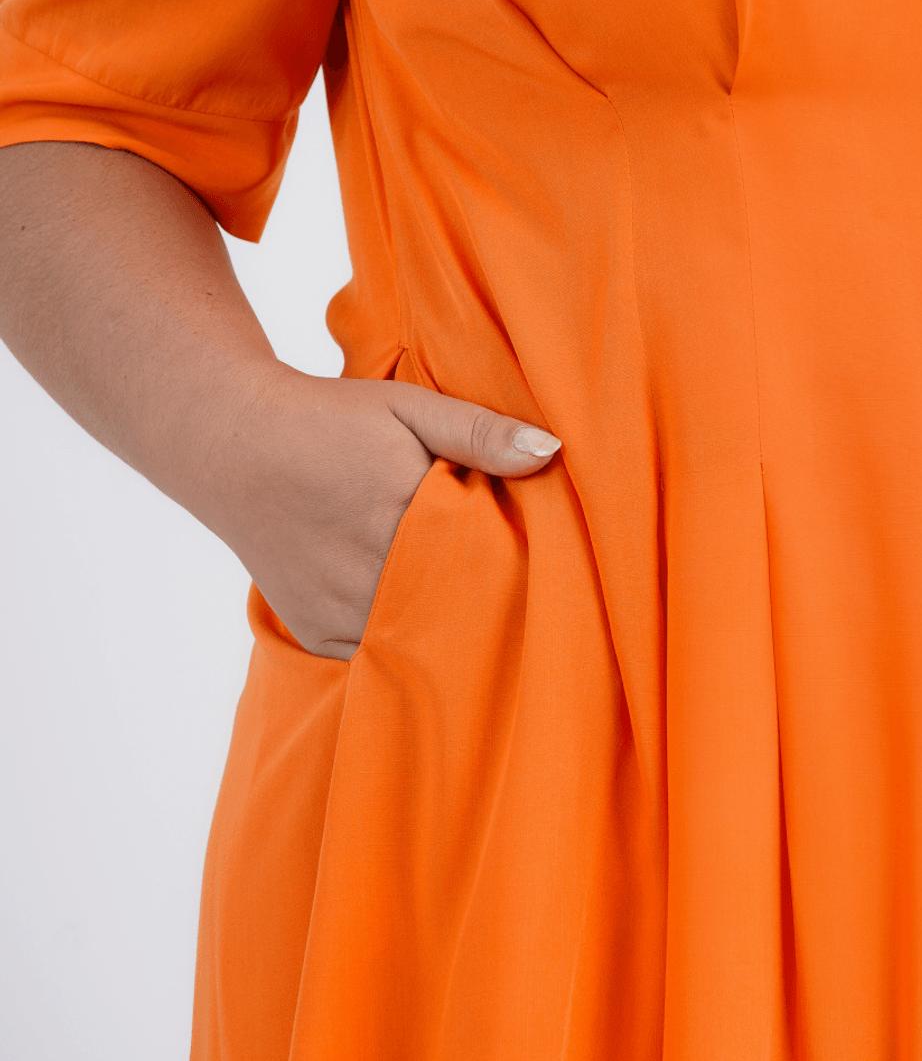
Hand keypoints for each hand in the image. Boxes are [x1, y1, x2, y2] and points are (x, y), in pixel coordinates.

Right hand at [208, 364, 560, 659]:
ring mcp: (337, 607)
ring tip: (473, 612)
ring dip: (446, 630)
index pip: (485, 562)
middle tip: (521, 600)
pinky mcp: (316, 631)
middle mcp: (367, 569)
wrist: (233, 445)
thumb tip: (550, 452)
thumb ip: (478, 432)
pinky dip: (401, 643)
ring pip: (417, 640)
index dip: (516, 569)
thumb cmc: (329, 419)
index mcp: (401, 510)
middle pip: (455, 608)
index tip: (544, 568)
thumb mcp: (407, 407)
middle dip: (488, 605)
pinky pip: (376, 654)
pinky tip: (420, 620)